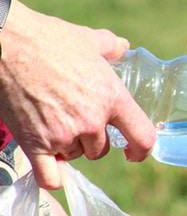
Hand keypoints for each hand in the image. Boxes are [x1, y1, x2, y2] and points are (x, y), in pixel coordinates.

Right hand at [0, 0, 155, 188]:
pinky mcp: (35, 144)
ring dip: (68, 147)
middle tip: (73, 119)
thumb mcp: (87, 40)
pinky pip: (50, 177)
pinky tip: (50, 164)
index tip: (133, 153)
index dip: (141, 150)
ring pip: (76, 156)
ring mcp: (64, 135)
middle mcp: (92, 121)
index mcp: (113, 98)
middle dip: (91, 139)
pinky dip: (53, 176)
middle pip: (101, 149)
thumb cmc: (46, 39)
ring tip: (52, 123)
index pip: (143, 137)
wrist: (4, 43)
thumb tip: (124, 46)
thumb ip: (110, 47)